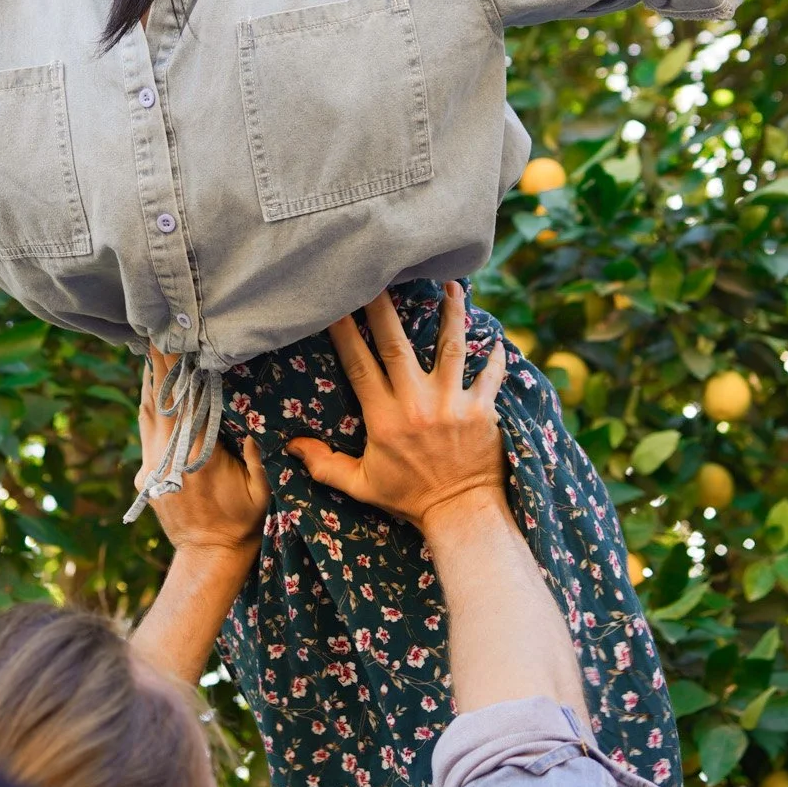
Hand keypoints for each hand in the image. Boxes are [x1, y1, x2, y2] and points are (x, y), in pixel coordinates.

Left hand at [135, 347, 268, 558]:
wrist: (208, 557)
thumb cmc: (243, 522)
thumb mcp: (263, 490)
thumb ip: (259, 454)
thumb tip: (254, 415)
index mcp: (196, 456)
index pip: (185, 401)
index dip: (179, 368)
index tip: (176, 336)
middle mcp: (168, 457)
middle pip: (159, 399)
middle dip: (158, 362)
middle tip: (156, 325)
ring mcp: (152, 466)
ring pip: (146, 411)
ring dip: (149, 378)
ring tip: (148, 344)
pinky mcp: (145, 474)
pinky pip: (145, 429)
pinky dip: (147, 402)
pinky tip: (150, 383)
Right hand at [286, 281, 509, 530]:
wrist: (460, 514)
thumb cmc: (409, 499)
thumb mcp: (361, 485)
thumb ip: (324, 465)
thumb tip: (290, 446)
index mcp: (383, 418)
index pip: (359, 365)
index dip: (345, 331)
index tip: (337, 302)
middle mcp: (417, 404)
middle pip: (397, 344)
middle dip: (385, 307)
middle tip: (381, 272)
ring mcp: (452, 403)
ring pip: (451, 347)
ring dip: (451, 314)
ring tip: (450, 285)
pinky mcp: (483, 410)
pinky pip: (490, 375)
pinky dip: (495, 356)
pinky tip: (497, 337)